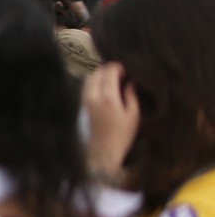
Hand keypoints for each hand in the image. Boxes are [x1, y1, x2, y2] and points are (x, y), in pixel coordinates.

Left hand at [84, 62, 140, 180]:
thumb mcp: (133, 115)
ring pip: (90, 77)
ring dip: (100, 74)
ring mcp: (86, 99)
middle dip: (109, 69)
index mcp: (108, 97)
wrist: (104, 148)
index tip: (127, 69)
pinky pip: (86, 86)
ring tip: (113, 79)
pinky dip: (94, 81)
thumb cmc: (123, 134)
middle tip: (121, 73)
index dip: (118, 67)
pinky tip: (104, 87)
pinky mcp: (83, 104)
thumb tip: (131, 81)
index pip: (109, 73)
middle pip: (98, 72)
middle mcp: (93, 95)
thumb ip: (131, 95)